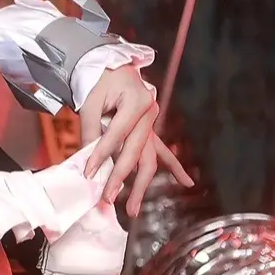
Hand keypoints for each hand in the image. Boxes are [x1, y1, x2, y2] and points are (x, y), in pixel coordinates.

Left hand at [78, 64, 192, 218]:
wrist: (110, 65)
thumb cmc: (98, 80)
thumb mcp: (90, 102)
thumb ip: (90, 130)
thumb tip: (87, 160)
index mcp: (136, 102)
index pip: (116, 136)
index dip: (101, 155)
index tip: (89, 174)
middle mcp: (149, 114)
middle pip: (137, 153)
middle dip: (121, 178)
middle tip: (108, 198)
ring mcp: (152, 123)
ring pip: (150, 158)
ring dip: (142, 184)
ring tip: (134, 209)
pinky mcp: (150, 129)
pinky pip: (163, 151)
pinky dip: (174, 167)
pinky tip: (187, 183)